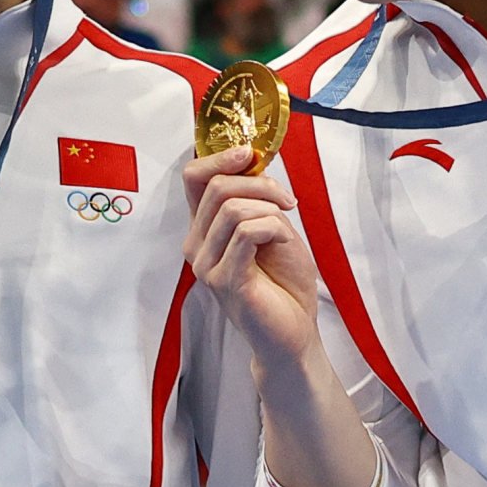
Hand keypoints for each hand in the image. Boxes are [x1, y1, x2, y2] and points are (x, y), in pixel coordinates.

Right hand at [185, 147, 321, 363]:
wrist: (293, 332)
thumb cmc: (284, 283)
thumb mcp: (273, 227)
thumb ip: (256, 199)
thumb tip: (253, 161)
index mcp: (204, 229)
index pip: (193, 177)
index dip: (220, 157)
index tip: (250, 154)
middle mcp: (196, 246)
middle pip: (216, 187)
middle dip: (259, 183)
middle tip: (287, 201)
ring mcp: (206, 265)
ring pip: (232, 208)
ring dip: (270, 209)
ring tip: (286, 231)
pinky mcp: (225, 281)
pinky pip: (247, 232)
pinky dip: (273, 228)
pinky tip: (284, 242)